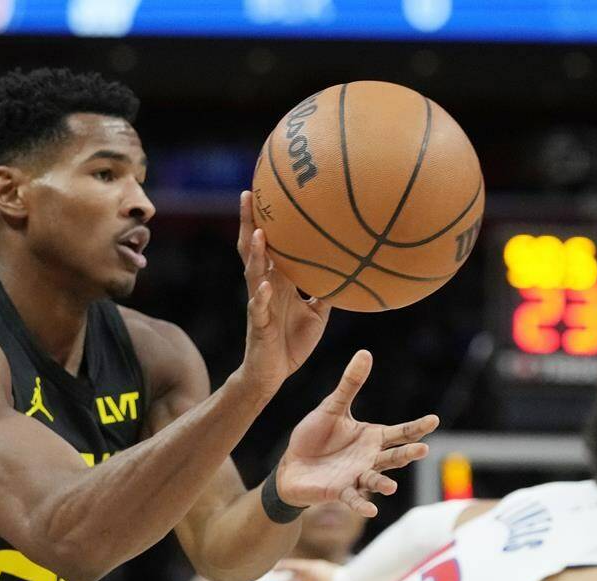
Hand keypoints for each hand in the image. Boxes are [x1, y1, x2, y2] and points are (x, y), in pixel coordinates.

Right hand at [237, 190, 330, 397]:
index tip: (263, 190)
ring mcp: (259, 304)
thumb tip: (350, 271)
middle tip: (246, 194)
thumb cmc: (293, 342)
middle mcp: (264, 286)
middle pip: (251, 248)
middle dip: (247, 221)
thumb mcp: (317, 313)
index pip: (267, 244)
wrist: (273, 374)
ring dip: (254, 252)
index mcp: (276, 281)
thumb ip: (326, 290)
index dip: (263, 218)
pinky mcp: (259, 325)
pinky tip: (265, 285)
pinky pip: (258, 309)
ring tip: (257, 231)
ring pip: (252, 273)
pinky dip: (261, 296)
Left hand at [276, 350, 438, 516]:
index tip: (434, 420)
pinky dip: (361, 505)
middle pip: (393, 457)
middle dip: (407, 455)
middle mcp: (370, 458)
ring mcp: (356, 477)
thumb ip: (350, 384)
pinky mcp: (340, 492)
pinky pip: (353, 499)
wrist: (291, 465)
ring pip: (375, 480)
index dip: (416, 427)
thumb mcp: (331, 407)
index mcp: (371, 437)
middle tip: (422, 450)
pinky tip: (370, 511)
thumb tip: (365, 353)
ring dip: (383, 484)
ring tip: (390, 486)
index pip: (400, 432)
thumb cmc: (314, 436)